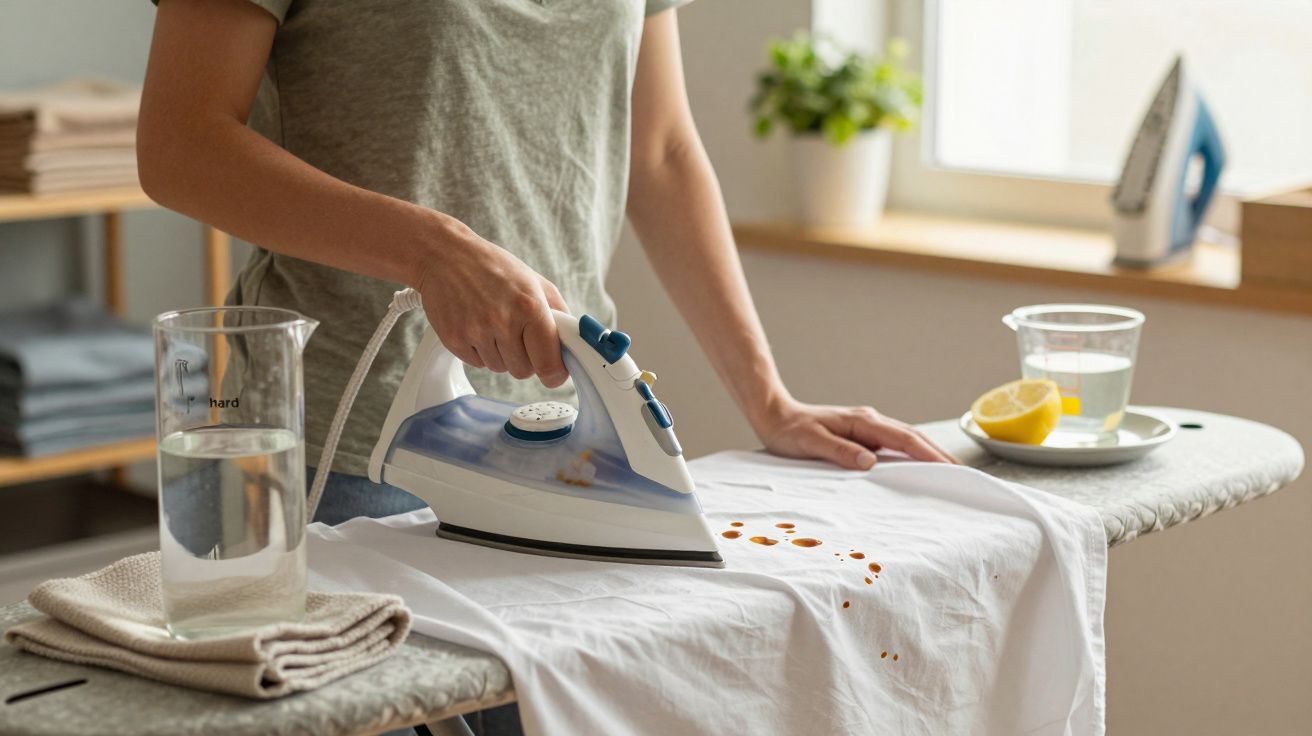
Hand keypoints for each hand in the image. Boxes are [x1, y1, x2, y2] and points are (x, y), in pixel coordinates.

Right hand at [414, 216, 568, 387]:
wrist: (445, 256)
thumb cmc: (493, 267)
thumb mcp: (535, 281)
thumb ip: (559, 314)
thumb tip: (572, 345)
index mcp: (530, 306)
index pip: (548, 363)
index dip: (554, 373)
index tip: (554, 373)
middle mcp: (503, 321)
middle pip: (524, 371)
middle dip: (525, 358)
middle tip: (517, 334)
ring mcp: (476, 332)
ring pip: (500, 369)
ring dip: (501, 354)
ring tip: (493, 324)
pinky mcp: (454, 340)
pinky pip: (477, 364)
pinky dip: (480, 351)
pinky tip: (476, 326)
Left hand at [753, 398, 958, 469]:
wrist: (775, 417)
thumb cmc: (790, 432)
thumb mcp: (811, 443)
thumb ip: (840, 451)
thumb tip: (870, 462)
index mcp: (863, 421)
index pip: (904, 439)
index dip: (929, 455)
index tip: (950, 469)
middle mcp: (870, 421)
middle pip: (914, 438)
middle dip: (939, 456)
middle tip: (964, 475)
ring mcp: (868, 427)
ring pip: (907, 440)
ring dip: (929, 455)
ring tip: (950, 474)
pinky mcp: (863, 435)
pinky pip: (894, 445)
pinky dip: (912, 455)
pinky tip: (919, 469)